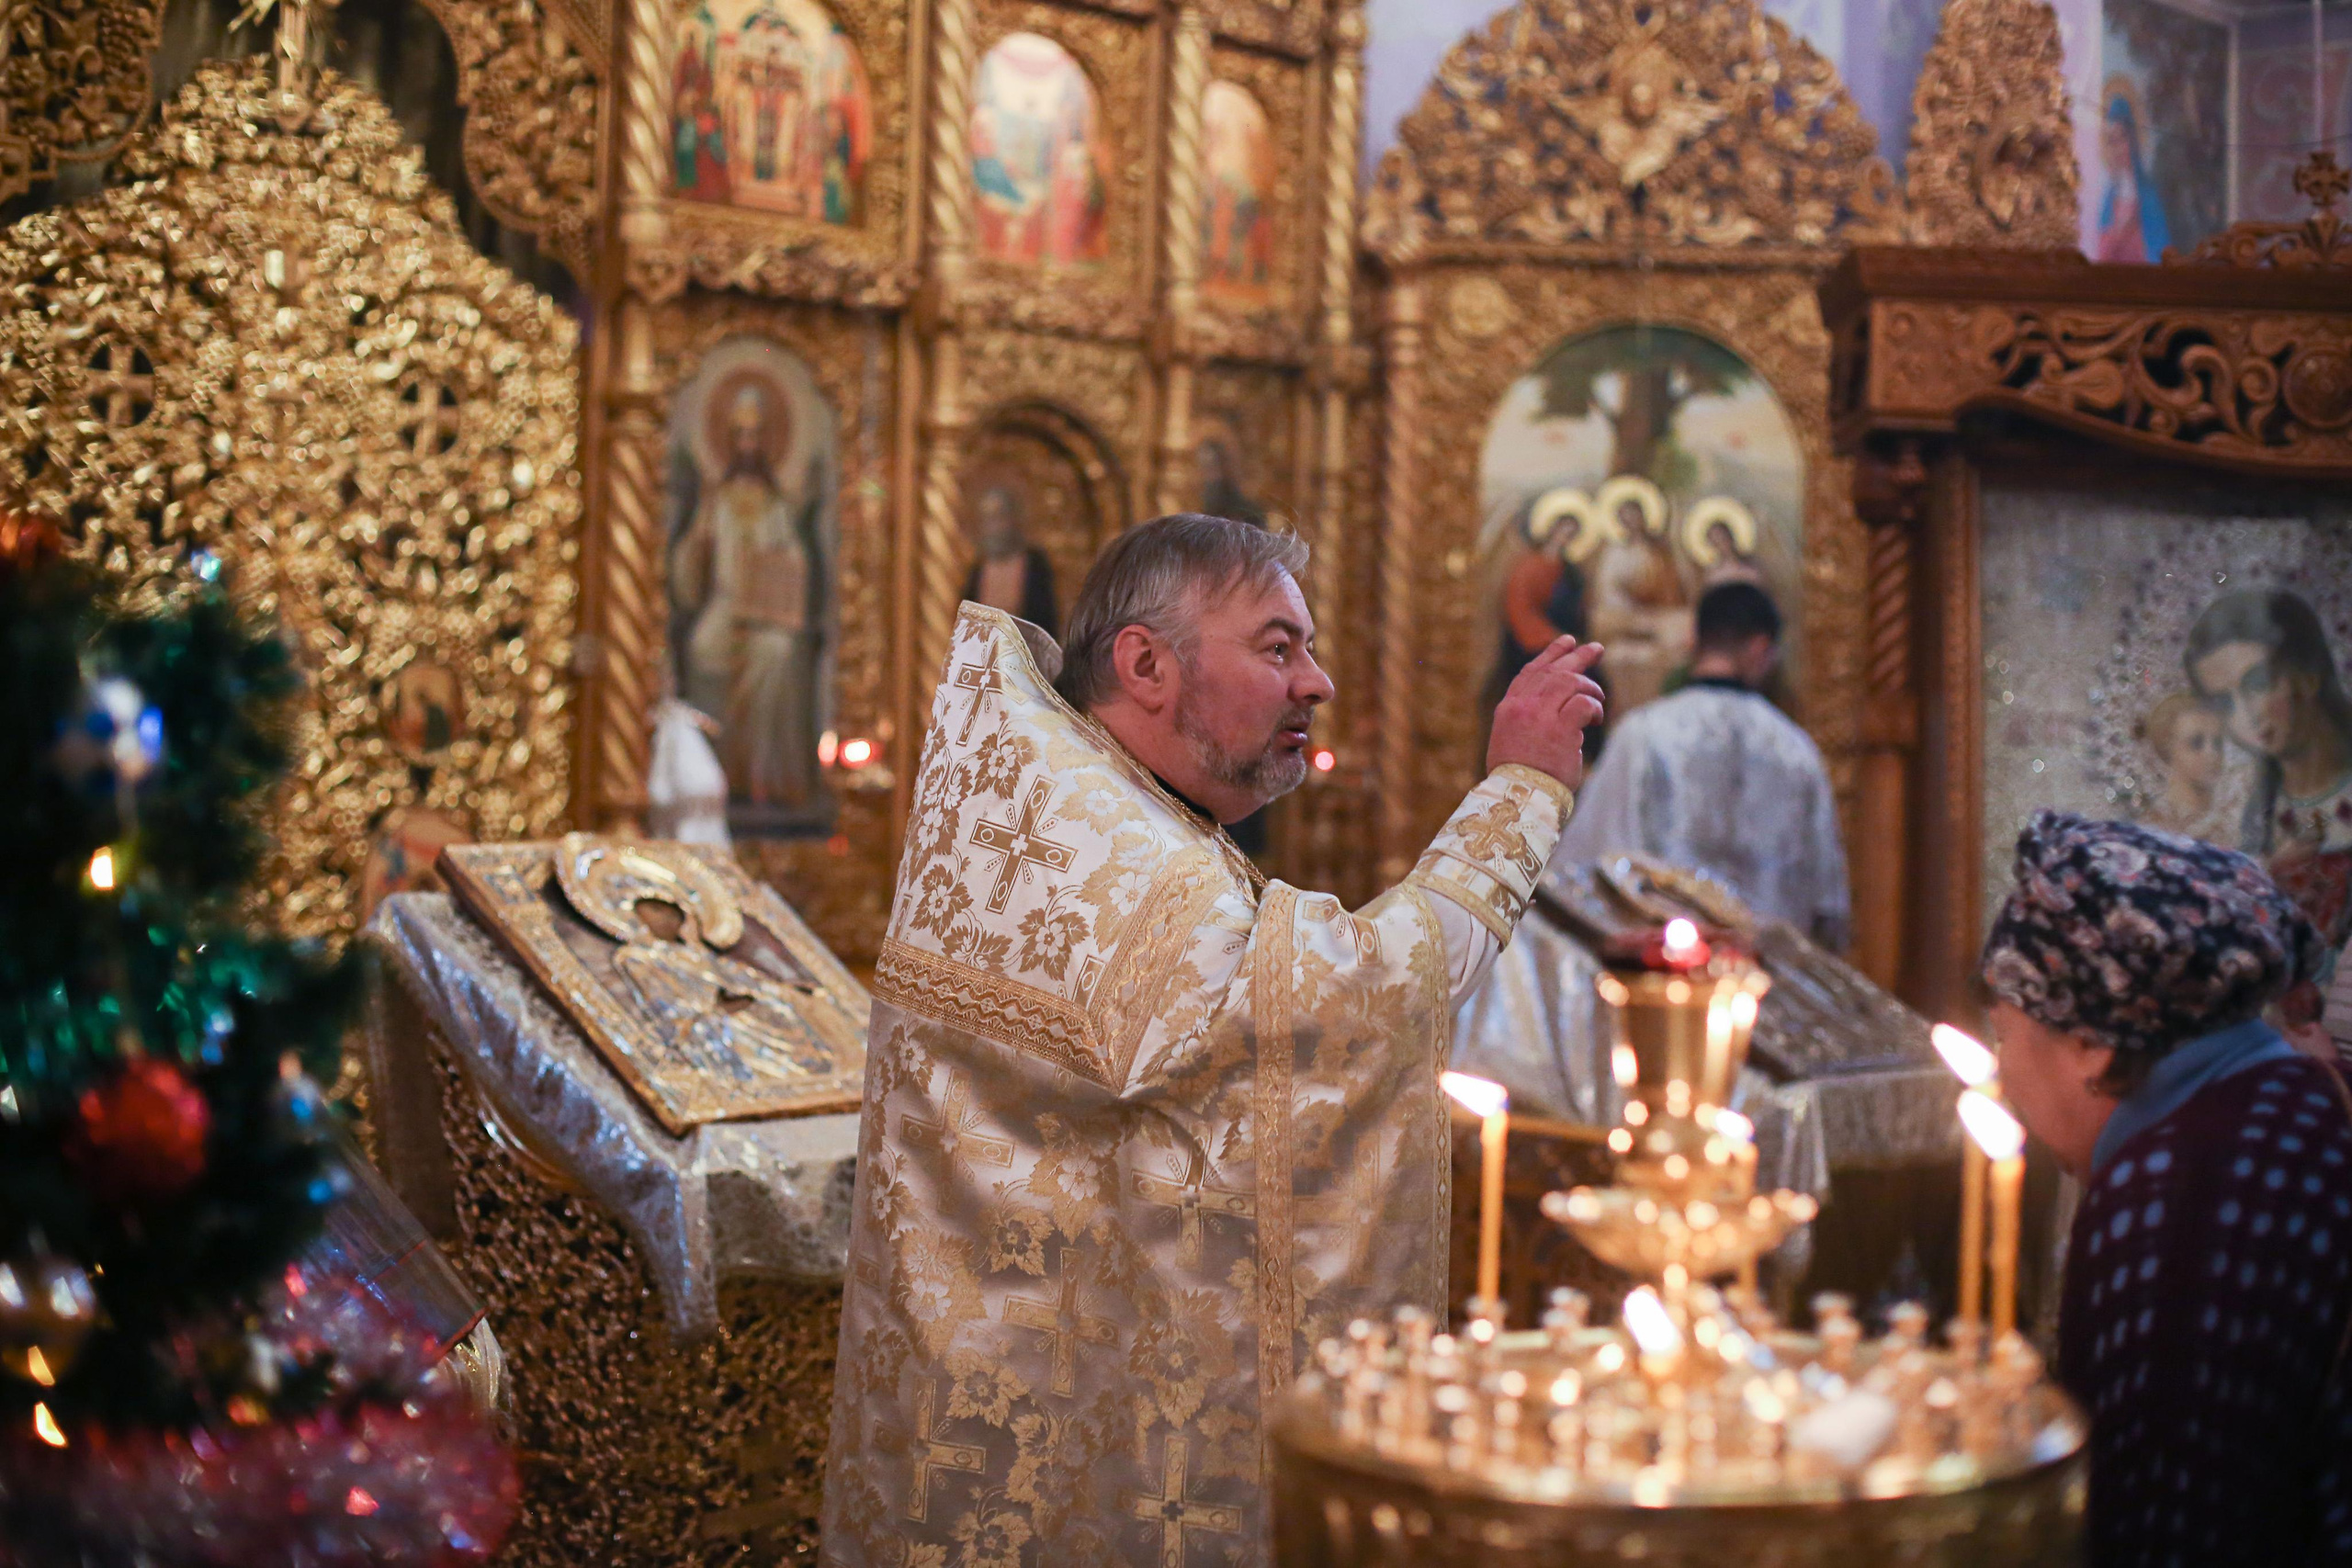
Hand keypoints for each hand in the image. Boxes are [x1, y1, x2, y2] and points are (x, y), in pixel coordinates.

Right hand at [1487, 636, 1604, 791]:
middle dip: (1578, 657)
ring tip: (1599, 697)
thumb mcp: (1510, 740)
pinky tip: (1596, 718)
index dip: (1551, 654)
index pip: (1531, 672)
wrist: (1519, 796)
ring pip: (1570, 682)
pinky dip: (1593, 707)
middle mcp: (1523, 707)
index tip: (1567, 642)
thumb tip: (1557, 709)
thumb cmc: (1518, 776)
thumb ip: (1528, 719)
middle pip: (1554, 671)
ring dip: (1590, 687)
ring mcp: (1541, 716)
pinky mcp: (1561, 729)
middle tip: (1596, 648)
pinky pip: (1583, 704)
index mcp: (1508, 708)